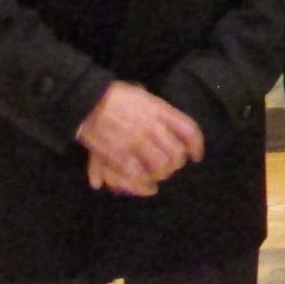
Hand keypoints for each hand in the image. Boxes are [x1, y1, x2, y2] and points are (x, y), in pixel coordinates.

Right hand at [75, 81, 203, 193]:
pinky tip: (148, 187)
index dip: (196, 146)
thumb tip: (170, 123)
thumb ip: (159, 111)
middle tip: (173, 166)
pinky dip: (145, 185)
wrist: (88, 101)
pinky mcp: (119, 156)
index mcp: (160, 110)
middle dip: (177, 163)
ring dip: (162, 174)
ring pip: (161, 167)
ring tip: (159, 175)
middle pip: (176, 153)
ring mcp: (136, 143)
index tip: (196, 156)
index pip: (188, 130)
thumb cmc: (116, 96)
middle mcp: (152, 127)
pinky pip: (139, 176)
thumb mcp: (144, 96)